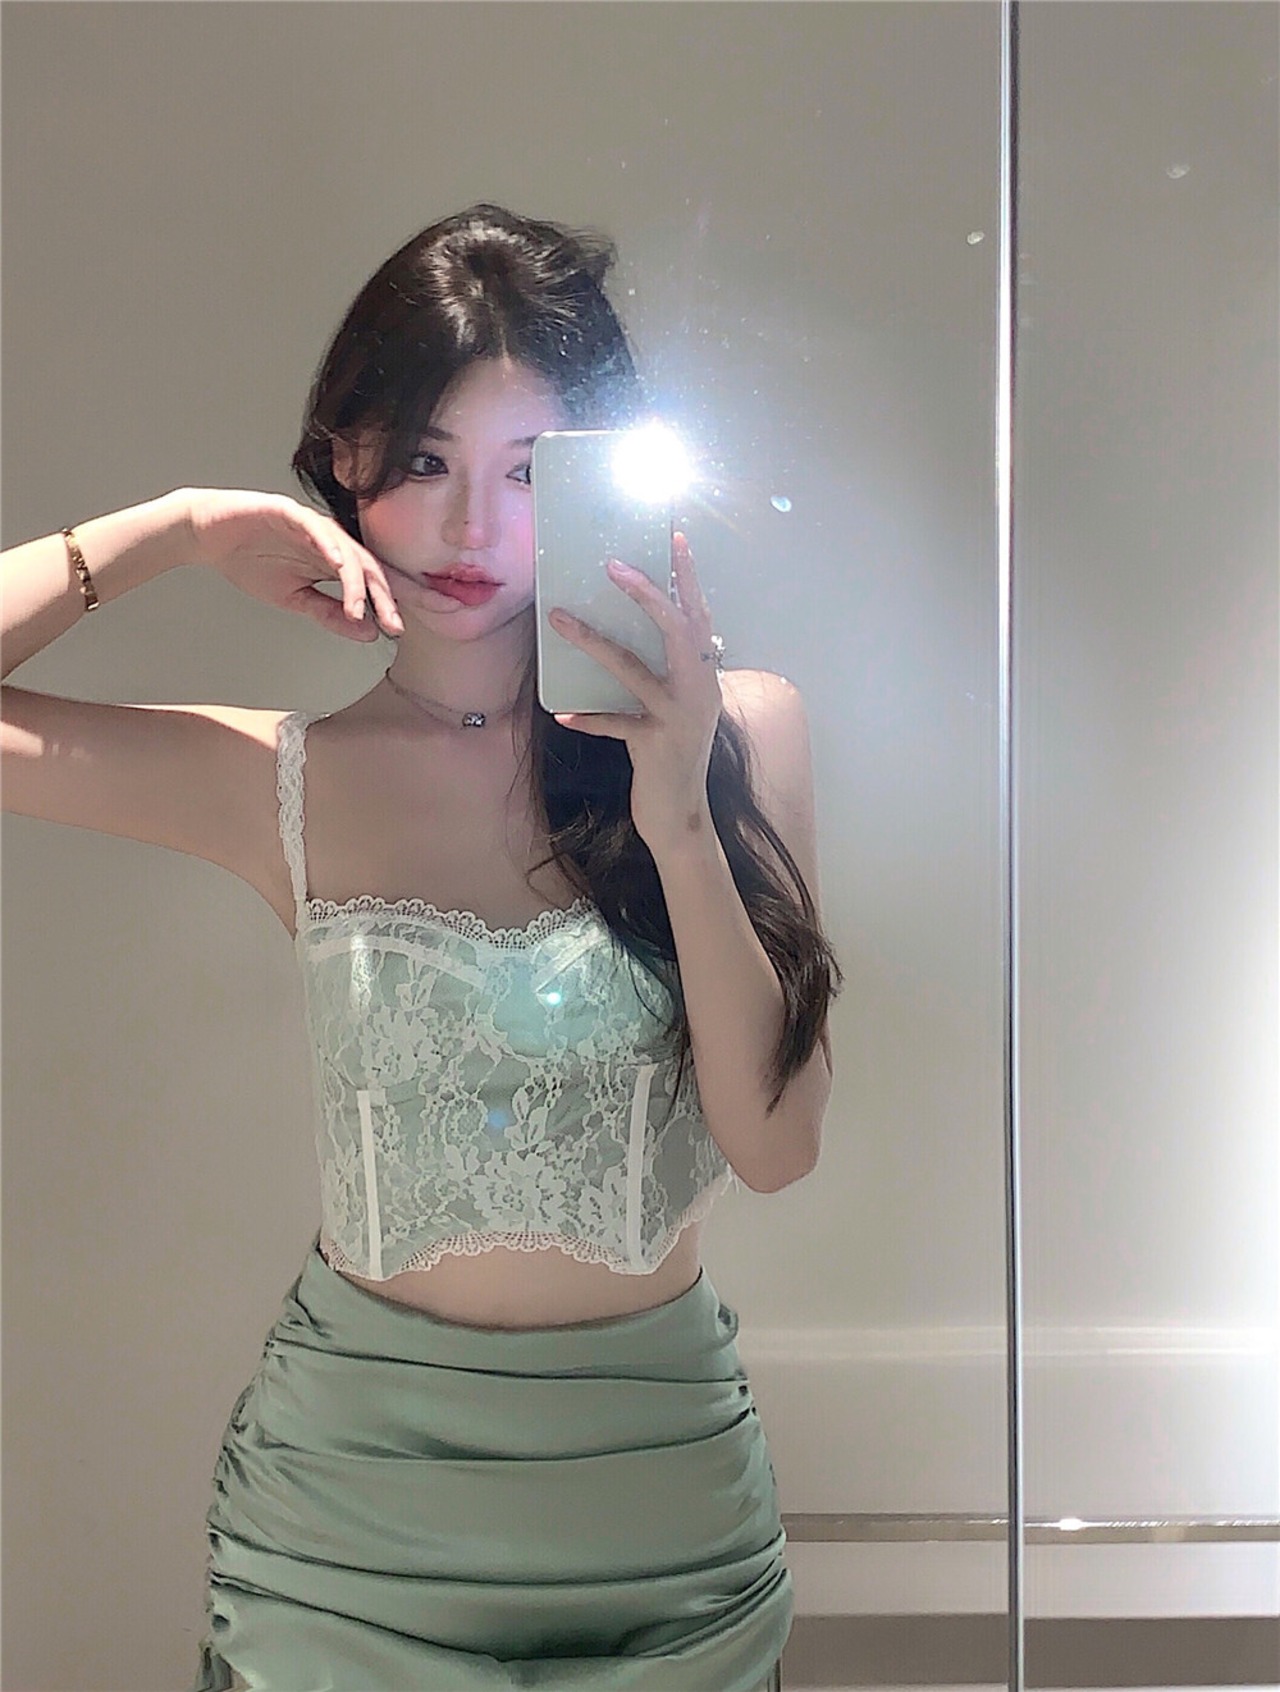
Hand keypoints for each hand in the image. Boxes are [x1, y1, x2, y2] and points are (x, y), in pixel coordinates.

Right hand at [183, 488, 403, 641]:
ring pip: (346, 550)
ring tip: (360, 607)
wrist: (208, 536)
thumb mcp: (294, 599)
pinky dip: (328, 545)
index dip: (392, 603)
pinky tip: (339, 564)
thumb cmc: (250, 561)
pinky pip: (313, 528)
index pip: (372, 582)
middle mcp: (330, 541)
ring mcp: (311, 525)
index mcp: (334, 561)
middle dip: (384, 597)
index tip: (402, 630)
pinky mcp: (287, 512)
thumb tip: (368, 632)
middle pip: (368, 567)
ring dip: (356, 581)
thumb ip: (329, 613)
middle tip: (394, 624)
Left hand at [546, 531, 722, 854]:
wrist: (683, 816)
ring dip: (593, 642)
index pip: (698, 616)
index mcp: (705, 677)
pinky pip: (615, 723)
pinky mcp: (654, 746)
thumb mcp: (679, 710)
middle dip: (647, 594)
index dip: (689, 578)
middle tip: (613, 565)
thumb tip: (628, 632)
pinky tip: (561, 713)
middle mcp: (699, 692)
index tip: (675, 539)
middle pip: (676, 630)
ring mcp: (678, 718)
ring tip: (559, 620)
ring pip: (633, 669)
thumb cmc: (674, 756)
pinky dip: (588, 717)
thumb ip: (667, 674)